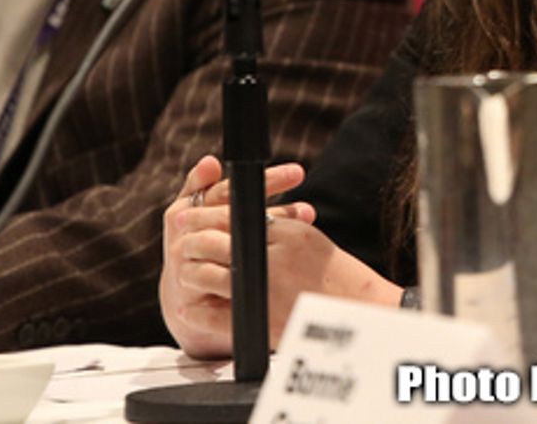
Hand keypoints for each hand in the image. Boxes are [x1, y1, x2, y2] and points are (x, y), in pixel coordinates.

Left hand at [160, 155, 400, 358]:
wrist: (358, 309)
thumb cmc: (335, 273)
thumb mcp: (307, 237)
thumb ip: (274, 227)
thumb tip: (239, 219)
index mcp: (284, 235)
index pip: (232, 219)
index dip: (203, 215)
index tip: (187, 213)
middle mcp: (273, 260)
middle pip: (216, 244)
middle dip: (191, 239)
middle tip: (178, 239)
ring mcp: (266, 292)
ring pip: (213, 277)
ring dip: (192, 272)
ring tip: (182, 271)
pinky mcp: (263, 322)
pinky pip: (220, 317)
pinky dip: (201, 311)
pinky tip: (191, 306)